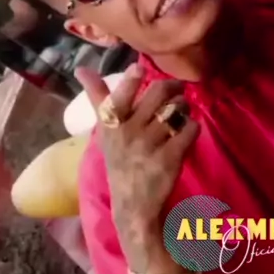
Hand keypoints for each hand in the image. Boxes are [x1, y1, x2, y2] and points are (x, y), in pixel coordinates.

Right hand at [75, 63, 199, 272]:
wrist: (134, 206)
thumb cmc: (120, 160)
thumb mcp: (105, 131)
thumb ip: (97, 98)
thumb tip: (81, 68)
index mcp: (111, 125)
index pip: (117, 98)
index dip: (130, 81)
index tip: (138, 68)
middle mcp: (129, 133)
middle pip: (158, 94)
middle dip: (172, 87)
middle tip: (177, 89)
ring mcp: (150, 146)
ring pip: (176, 109)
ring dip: (184, 106)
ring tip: (181, 111)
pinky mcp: (171, 157)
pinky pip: (190, 128)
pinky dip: (192, 127)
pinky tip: (186, 132)